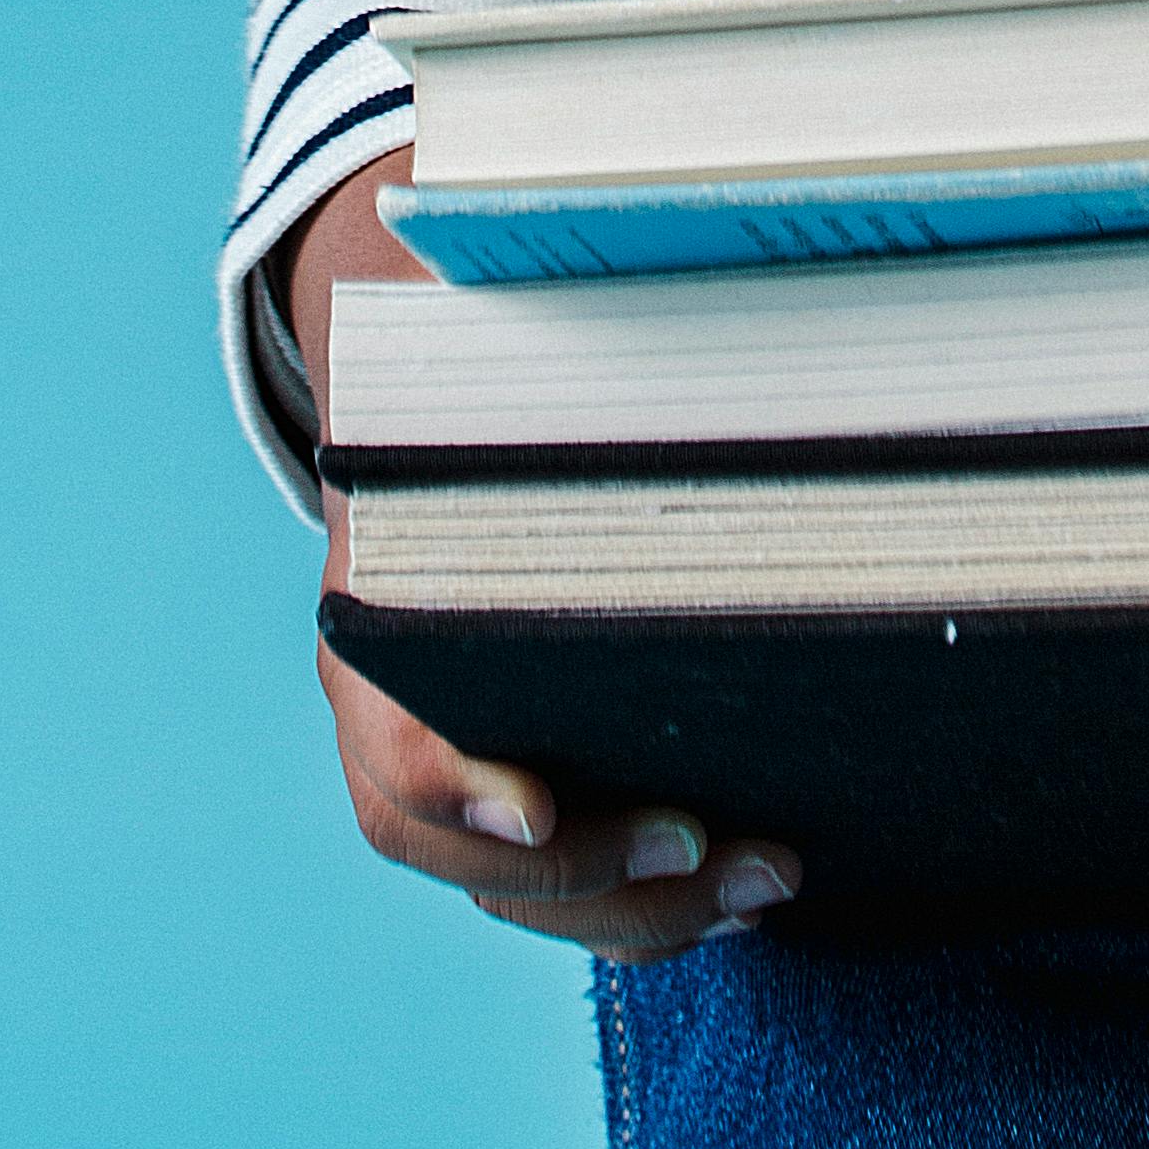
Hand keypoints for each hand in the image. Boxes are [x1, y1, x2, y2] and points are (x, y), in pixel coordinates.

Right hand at [287, 155, 798, 951]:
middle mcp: (397, 716)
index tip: (537, 809)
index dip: (456, 783)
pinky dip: (648, 900)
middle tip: (720, 849)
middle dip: (599, 875)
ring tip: (769, 879)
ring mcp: (453, 767)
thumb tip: (618, 240)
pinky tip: (749, 881)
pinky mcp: (521, 792)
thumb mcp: (483, 336)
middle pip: (475, 854)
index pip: (394, 737)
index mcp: (379, 619)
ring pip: (529, 894)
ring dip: (644, 908)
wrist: (430, 403)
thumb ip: (529, 325)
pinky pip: (569, 886)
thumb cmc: (475, 362)